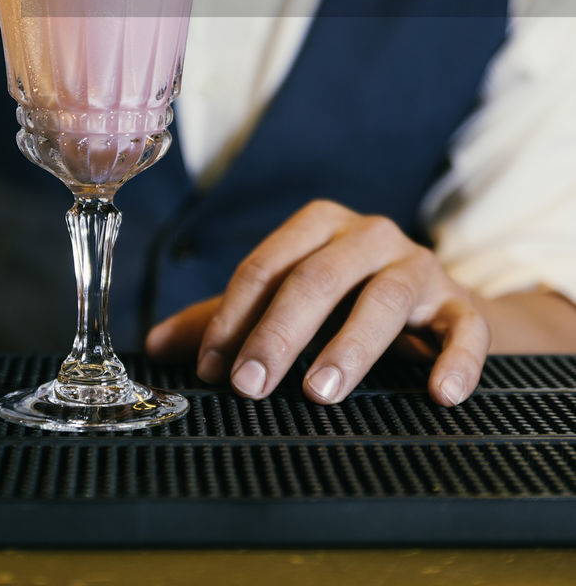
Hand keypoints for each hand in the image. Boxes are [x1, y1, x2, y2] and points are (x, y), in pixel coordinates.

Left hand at [146, 199, 489, 405]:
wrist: (434, 305)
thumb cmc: (345, 302)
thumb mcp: (285, 302)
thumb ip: (225, 320)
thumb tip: (155, 347)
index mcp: (320, 226)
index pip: (267, 265)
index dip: (234, 316)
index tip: (212, 368)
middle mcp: (369, 236)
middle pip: (318, 277)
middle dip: (279, 333)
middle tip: (251, 386)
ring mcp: (419, 267)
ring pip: (383, 298)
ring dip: (349, 347)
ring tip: (319, 392)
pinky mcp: (461, 304)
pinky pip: (465, 327)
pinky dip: (456, 359)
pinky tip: (439, 393)